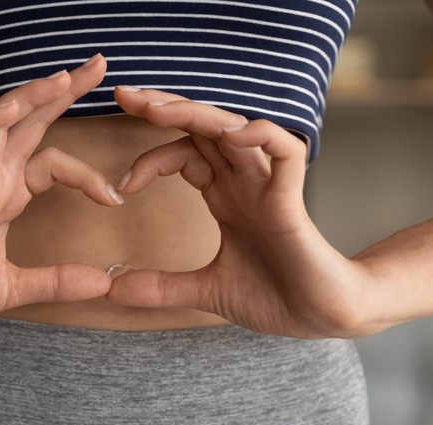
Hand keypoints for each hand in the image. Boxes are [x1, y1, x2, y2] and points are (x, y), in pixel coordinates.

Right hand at [0, 55, 118, 326]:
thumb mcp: (13, 287)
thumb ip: (56, 282)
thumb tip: (102, 283)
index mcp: (7, 196)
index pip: (54, 162)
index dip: (88, 173)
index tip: (116, 198)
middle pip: (32, 123)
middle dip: (64, 92)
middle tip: (99, 64)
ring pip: (1, 123)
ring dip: (30, 97)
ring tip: (63, 77)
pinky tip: (12, 106)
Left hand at [107, 87, 376, 338]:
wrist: (320, 320)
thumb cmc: (274, 297)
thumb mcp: (204, 291)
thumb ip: (160, 288)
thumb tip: (111, 290)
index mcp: (225, 196)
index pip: (184, 154)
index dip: (150, 160)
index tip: (120, 187)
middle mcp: (244, 183)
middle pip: (204, 128)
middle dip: (165, 108)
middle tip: (124, 95)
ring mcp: (268, 188)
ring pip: (235, 131)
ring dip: (196, 114)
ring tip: (156, 109)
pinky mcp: (291, 202)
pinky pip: (284, 153)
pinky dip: (261, 137)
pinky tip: (232, 135)